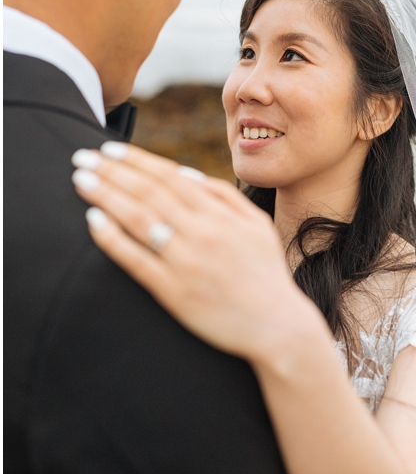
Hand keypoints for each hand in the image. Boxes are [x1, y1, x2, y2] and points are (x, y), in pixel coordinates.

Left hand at [71, 142, 329, 363]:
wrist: (276, 324)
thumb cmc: (266, 272)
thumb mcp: (257, 224)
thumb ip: (224, 196)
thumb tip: (186, 173)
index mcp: (221, 215)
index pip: (170, 178)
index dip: (137, 161)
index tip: (110, 149)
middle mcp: (202, 233)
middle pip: (149, 193)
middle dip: (113, 171)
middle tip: (82, 157)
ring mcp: (186, 262)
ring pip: (139, 220)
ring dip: (106, 196)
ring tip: (81, 180)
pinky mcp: (173, 292)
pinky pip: (136, 260)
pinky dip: (112, 238)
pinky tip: (93, 220)